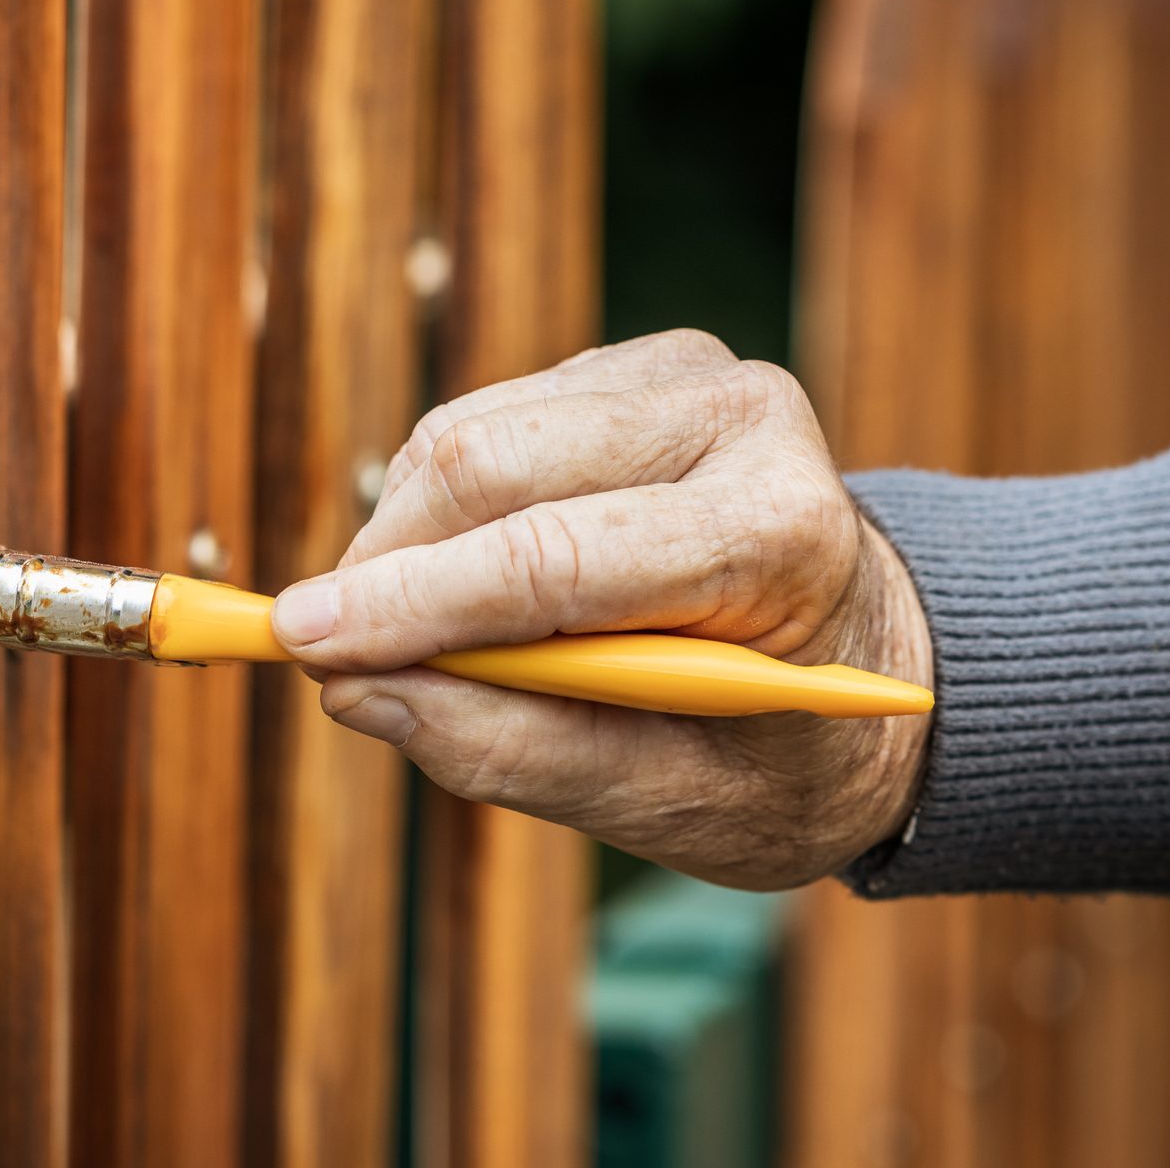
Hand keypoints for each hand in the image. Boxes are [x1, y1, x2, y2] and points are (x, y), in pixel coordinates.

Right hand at [270, 330, 933, 889]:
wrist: (870, 668)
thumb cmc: (781, 755)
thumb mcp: (671, 802)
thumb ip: (512, 749)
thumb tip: (355, 691)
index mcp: (779, 531)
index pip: (556, 556)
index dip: (414, 605)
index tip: (300, 645)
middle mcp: (739, 417)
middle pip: (491, 466)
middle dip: (388, 566)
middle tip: (332, 657)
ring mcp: (684, 374)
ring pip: (469, 433)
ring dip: (407, 539)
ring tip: (424, 636)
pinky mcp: (632, 367)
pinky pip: (481, 423)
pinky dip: (441, 510)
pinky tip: (476, 579)